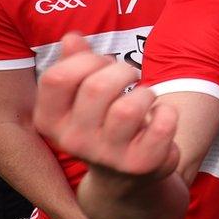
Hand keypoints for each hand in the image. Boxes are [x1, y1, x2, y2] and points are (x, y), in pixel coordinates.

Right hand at [33, 34, 179, 181]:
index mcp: (50, 121)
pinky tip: (161, 117)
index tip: (103, 63)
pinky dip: (168, 112)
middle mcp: (73, 141)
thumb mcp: (81, 98)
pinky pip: (162, 123)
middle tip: (132, 77)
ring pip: (131, 107)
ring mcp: (107, 156)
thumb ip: (75, 65)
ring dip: (147, 93)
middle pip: (97, 87)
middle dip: (123, 71)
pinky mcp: (141, 164)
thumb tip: (72, 37)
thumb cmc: (103, 126)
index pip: (57, 77)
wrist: (125, 181)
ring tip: (146, 99)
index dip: (87, 60)